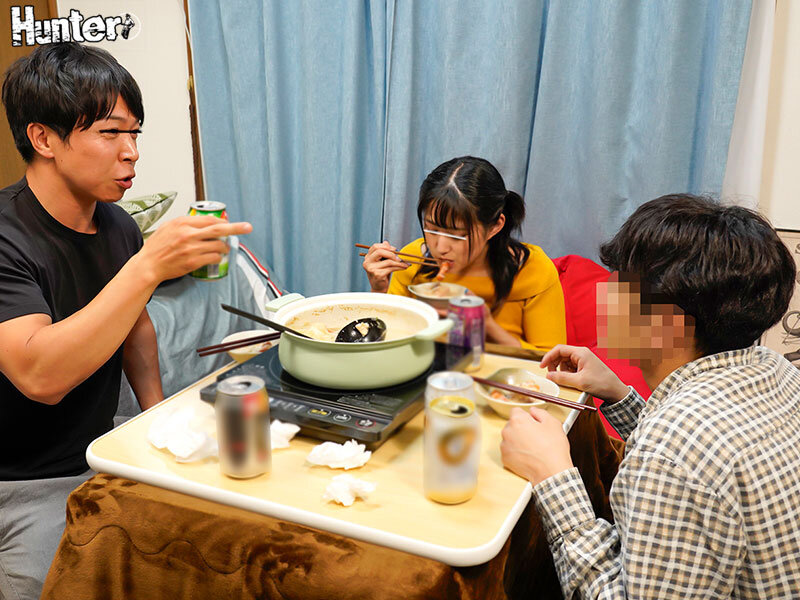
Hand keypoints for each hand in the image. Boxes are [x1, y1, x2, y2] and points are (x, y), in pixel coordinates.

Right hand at [134, 216, 252, 283]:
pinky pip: (214, 258)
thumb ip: (186, 223)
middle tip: (248, 227)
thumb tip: (205, 221)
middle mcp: (188, 234)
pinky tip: (215, 257)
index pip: (209, 219)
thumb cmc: (158, 246)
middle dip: (236, 227)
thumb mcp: (169, 227)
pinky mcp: (193, 262)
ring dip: (225, 247)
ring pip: (218, 245)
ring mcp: (191, 248)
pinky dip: (218, 257)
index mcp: (182, 222)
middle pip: (218, 229)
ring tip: (224, 248)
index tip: (230, 223)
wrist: (149, 264)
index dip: (223, 221)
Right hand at [362, 241, 409, 292]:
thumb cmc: (381, 274)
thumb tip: (386, 242)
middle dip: (392, 253)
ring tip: (405, 263)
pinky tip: (403, 267)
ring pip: (388, 261)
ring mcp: (371, 269)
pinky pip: (391, 268)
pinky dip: (399, 267)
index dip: (386, 246)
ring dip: (399, 262)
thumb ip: (384, 252)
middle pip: (380, 251)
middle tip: (399, 257)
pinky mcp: (378, 274)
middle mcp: (367, 262)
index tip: (394, 250)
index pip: (375, 247)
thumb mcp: (382, 261)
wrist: (379, 288)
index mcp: (367, 257)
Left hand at [501, 407, 572, 484]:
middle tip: (536, 436)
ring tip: (533, 447)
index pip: (516, 411)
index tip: (532, 421)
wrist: (551, 472)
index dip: (527, 416)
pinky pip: (509, 451)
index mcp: (518, 420)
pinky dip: (516, 452)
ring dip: (518, 440)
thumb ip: (540, 412)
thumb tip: (533, 411)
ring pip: (510, 438)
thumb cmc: (553, 449)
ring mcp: (505, 446)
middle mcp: (507, 431)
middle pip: (512, 424)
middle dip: (522, 428)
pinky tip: (529, 455)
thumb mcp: (553, 423)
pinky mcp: (505, 458)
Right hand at [539, 344, 628, 403]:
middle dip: (554, 365)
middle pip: (560, 355)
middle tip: (551, 375)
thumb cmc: (601, 383)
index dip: (548, 357)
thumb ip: (562, 378)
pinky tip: (571, 381)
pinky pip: (570, 368)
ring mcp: (583, 360)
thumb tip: (549, 376)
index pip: (559, 349)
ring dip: (561, 371)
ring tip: (565, 380)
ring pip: (564, 362)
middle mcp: (581, 354)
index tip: (541, 366)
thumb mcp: (579, 382)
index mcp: (580, 353)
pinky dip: (567, 373)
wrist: (615, 390)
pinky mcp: (584, 367)